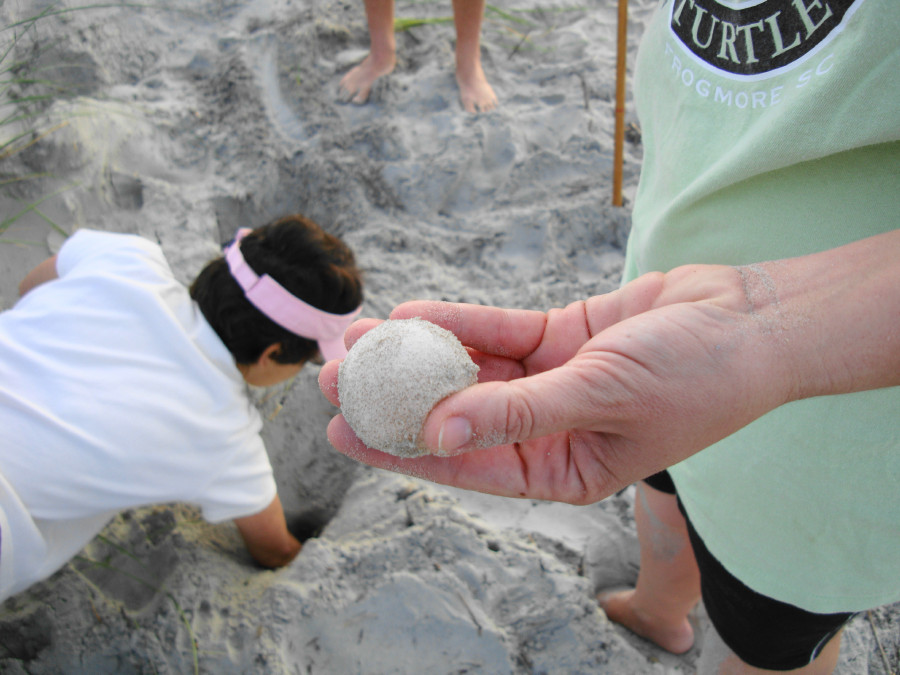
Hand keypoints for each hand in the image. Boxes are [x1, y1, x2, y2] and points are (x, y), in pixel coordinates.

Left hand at [319, 231, 899, 504]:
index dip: (399, 447)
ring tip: (361, 337)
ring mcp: (553, 381)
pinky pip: (499, 331)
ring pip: (470, 368)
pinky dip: (461, 322)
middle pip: (456, 413)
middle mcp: (549, 430)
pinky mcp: (561, 337)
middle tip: (335, 375)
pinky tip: (416, 312)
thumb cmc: (695, 376)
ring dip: (420, 352)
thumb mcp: (600, 397)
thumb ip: (516, 413)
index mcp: (562, 469)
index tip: (341, 431)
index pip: (465, 464)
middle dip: (397, 394)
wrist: (751, 320)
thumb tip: (435, 432)